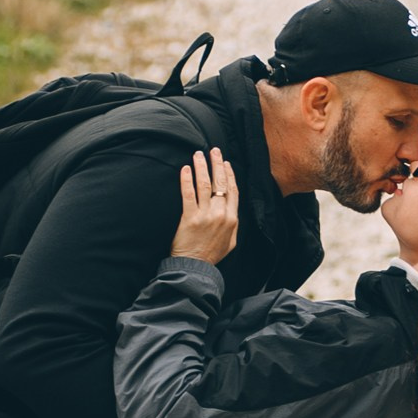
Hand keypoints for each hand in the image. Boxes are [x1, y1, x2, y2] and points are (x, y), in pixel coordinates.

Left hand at [171, 147, 239, 262]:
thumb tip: (232, 210)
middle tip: (213, 150)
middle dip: (217, 163)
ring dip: (201, 166)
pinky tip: (185, 169)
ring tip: (197, 154)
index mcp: (232, 218)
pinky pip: (188, 193)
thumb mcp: (231, 241)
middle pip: (220, 183)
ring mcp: (205, 215)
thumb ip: (232, 224)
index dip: (229, 174)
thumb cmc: (211, 255)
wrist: (195, 267)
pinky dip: (186, 179)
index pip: (232, 190)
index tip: (225, 162)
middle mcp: (221, 214)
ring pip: (205, 184)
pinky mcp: (190, 218)